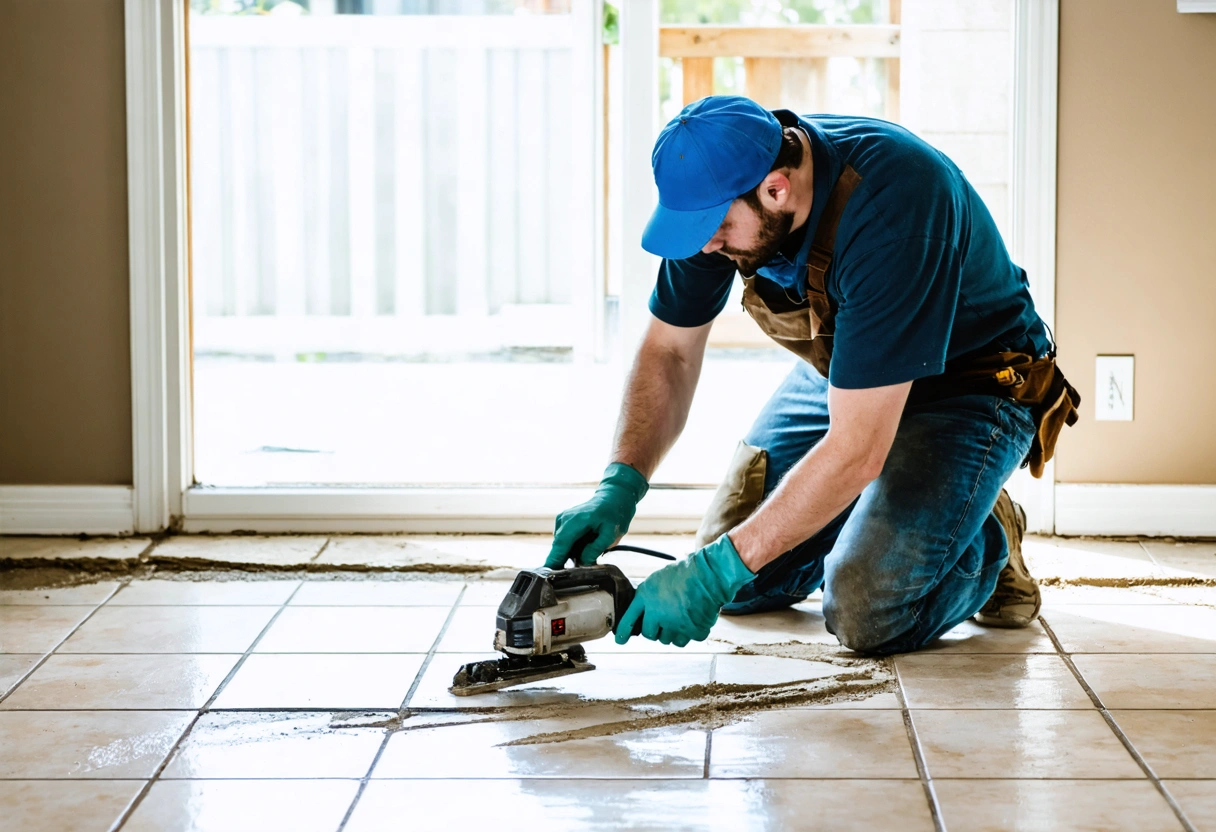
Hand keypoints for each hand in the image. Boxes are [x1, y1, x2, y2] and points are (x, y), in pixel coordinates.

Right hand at [544, 463, 648, 567]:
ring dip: (572, 554)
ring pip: (562, 547)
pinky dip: (573, 548)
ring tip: (590, 551)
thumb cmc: (614, 514)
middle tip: (580, 571)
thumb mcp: (611, 534)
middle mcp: (565, 519)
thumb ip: (595, 550)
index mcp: (576, 520)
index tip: (547, 574)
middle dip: (566, 561)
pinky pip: (565, 542)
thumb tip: (582, 564)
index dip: (554, 560)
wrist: (613, 498)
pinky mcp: (562, 524)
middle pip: (559, 548)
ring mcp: (562, 520)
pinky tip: (586, 545)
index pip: (561, 545)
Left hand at [615, 534, 753, 646]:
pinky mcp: (692, 632)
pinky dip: (691, 632)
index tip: (620, 640)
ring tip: (682, 616)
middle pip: (650, 635)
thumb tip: (645, 612)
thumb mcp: (657, 579)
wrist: (708, 574)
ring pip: (668, 640)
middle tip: (666, 619)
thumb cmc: (685, 572)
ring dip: (673, 632)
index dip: (623, 631)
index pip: (629, 618)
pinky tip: (695, 618)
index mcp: (646, 597)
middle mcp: (657, 614)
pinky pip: (687, 640)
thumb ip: (648, 597)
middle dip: (656, 630)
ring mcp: (675, 625)